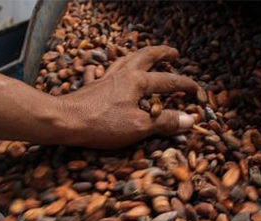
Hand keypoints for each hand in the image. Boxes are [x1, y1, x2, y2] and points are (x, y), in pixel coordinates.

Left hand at [57, 46, 197, 148]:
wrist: (64, 121)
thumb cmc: (102, 124)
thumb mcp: (138, 127)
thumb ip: (164, 122)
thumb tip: (189, 120)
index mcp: (137, 82)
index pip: (167, 81)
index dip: (184, 85)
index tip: (197, 89)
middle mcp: (121, 75)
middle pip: (145, 57)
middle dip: (161, 54)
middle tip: (173, 53)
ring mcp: (104, 79)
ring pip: (123, 60)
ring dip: (137, 55)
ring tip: (144, 55)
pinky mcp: (89, 87)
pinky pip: (97, 71)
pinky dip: (102, 67)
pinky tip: (99, 67)